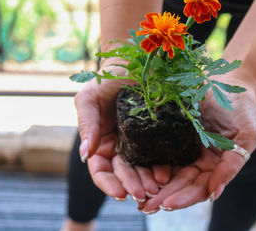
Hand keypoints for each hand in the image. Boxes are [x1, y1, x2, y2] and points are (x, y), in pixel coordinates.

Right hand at [74, 66, 169, 201]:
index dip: (109, 184)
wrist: (133, 61)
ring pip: (143, 170)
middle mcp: (121, 148)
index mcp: (102, 145)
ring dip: (149, 182)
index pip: (102, 171)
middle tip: (144, 194)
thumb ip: (87, 125)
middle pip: (124, 175)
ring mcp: (141, 144)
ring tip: (159, 187)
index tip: (120, 193)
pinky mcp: (159, 137)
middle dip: (133, 186)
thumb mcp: (90, 99)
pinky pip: (161, 156)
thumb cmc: (106, 79)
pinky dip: (165, 167)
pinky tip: (170, 172)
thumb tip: (85, 155)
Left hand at [140, 75, 255, 211]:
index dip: (184, 197)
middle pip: (180, 183)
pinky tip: (134, 171)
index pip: (199, 187)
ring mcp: (183, 148)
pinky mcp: (170, 134)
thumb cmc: (242, 108)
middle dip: (163, 197)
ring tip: (135, 197)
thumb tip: (215, 193)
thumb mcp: (246, 136)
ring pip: (167, 171)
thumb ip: (232, 165)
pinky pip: (158, 150)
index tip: (167, 204)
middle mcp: (198, 160)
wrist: (229, 81)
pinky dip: (148, 163)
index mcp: (215, 165)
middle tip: (144, 208)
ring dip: (152, 186)